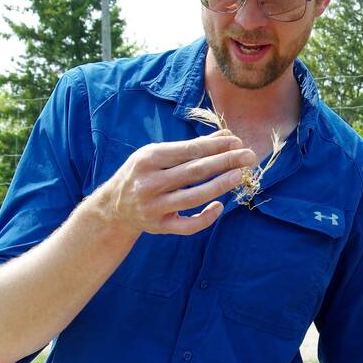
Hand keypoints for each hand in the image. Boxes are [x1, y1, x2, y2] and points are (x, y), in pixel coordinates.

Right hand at [92, 131, 255, 237]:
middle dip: (225, 162)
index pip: (189, 151)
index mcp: (148, 159)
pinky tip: (220, 205)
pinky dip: (206, 217)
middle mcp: (149, 183)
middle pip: (194, 172)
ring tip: (240, 175)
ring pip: (193, 197)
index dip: (216, 146)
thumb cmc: (142, 173)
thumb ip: (191, 147)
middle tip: (249, 155)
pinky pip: (188, 226)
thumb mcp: (158, 154)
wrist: (114, 207)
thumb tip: (226, 136)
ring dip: (220, 185)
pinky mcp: (159, 227)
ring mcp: (154, 207)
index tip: (237, 141)